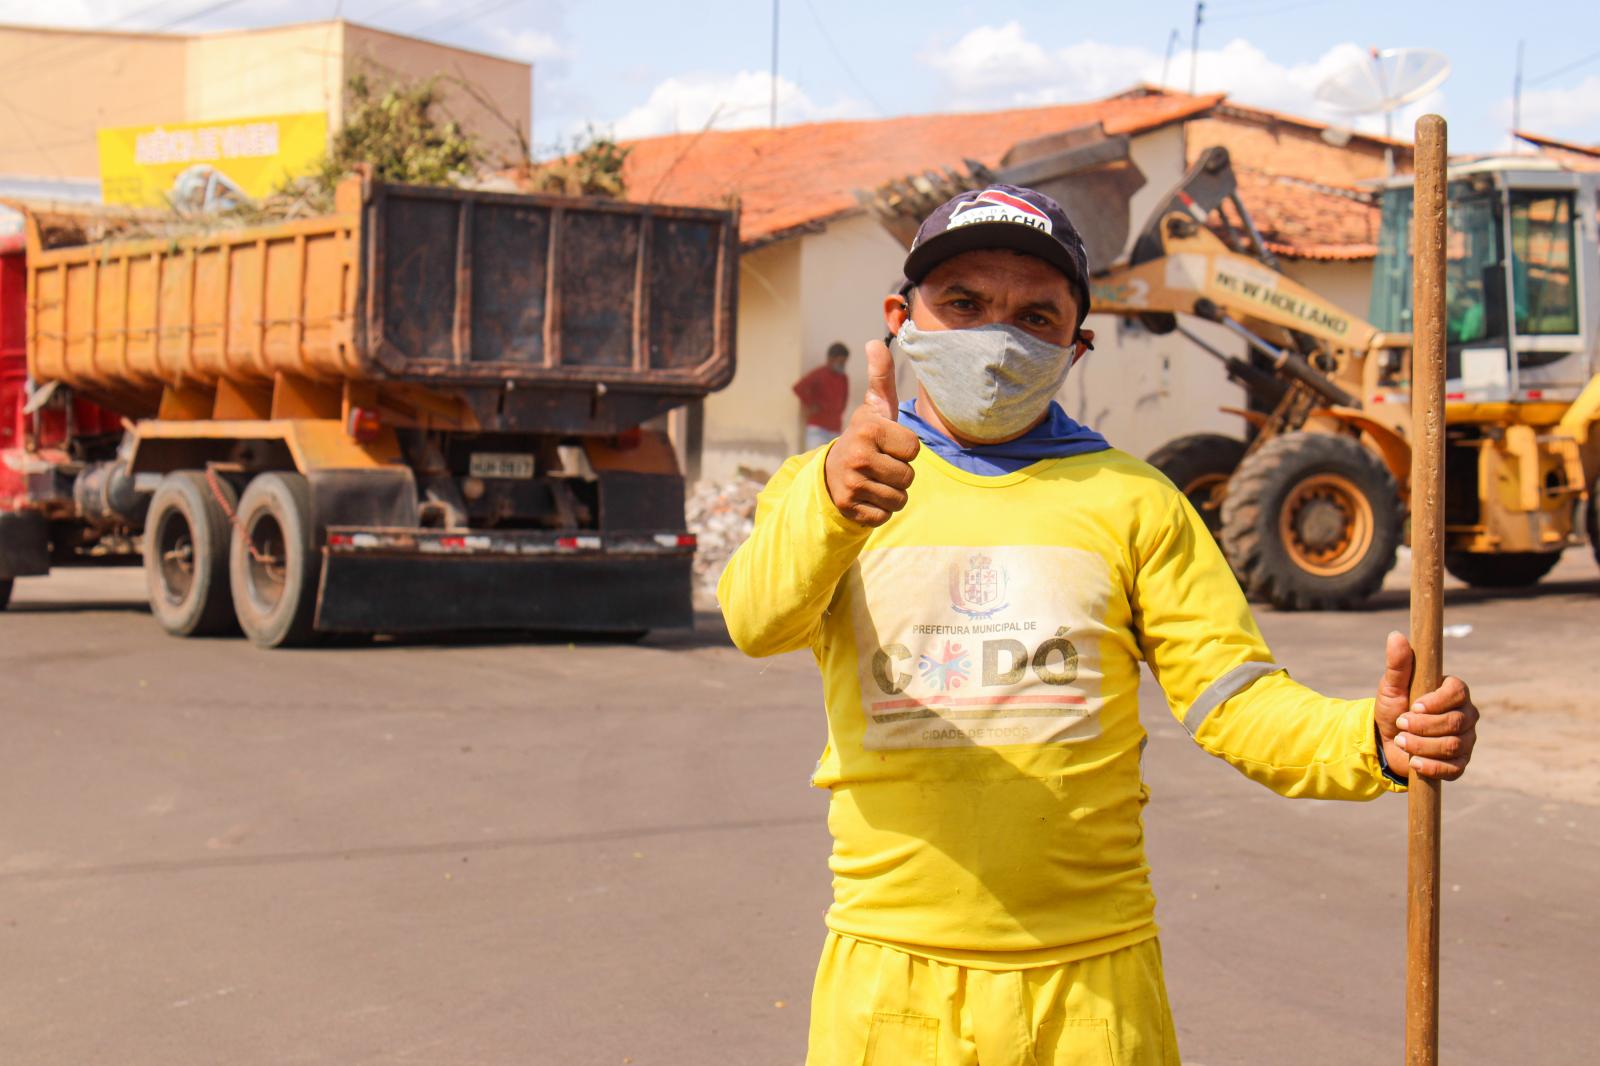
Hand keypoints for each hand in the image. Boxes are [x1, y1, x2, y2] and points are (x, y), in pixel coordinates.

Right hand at [822, 339, 919, 526]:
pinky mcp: (850, 509)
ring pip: (899, 498)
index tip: (886, 444)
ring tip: (874, 480)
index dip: (905, 449)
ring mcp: (851, 484)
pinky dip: (880, 510)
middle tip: (879, 464)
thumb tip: (875, 342)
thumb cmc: (865, 437)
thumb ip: (880, 376)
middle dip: (899, 473)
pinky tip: (866, 496)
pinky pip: (885, 516)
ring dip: (891, 492)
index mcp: (869, 429)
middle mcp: (857, 456)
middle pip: (909, 476)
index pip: (915, 449)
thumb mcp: (874, 407)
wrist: (831, 472)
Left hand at [1373, 631, 1478, 780]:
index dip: (1437, 701)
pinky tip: (1413, 762)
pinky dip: (1430, 766)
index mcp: (1453, 692)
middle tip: (1400, 724)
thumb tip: (1396, 635)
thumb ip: (1397, 664)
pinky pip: (1453, 768)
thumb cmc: (1392, 708)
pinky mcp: (1459, 763)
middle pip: (1455, 722)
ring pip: (1453, 745)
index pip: (1458, 692)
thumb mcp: (1390, 686)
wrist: (1385, 741)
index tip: (1413, 705)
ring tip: (1401, 741)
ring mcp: (1465, 740)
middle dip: (1423, 725)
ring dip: (1422, 745)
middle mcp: (1465, 715)